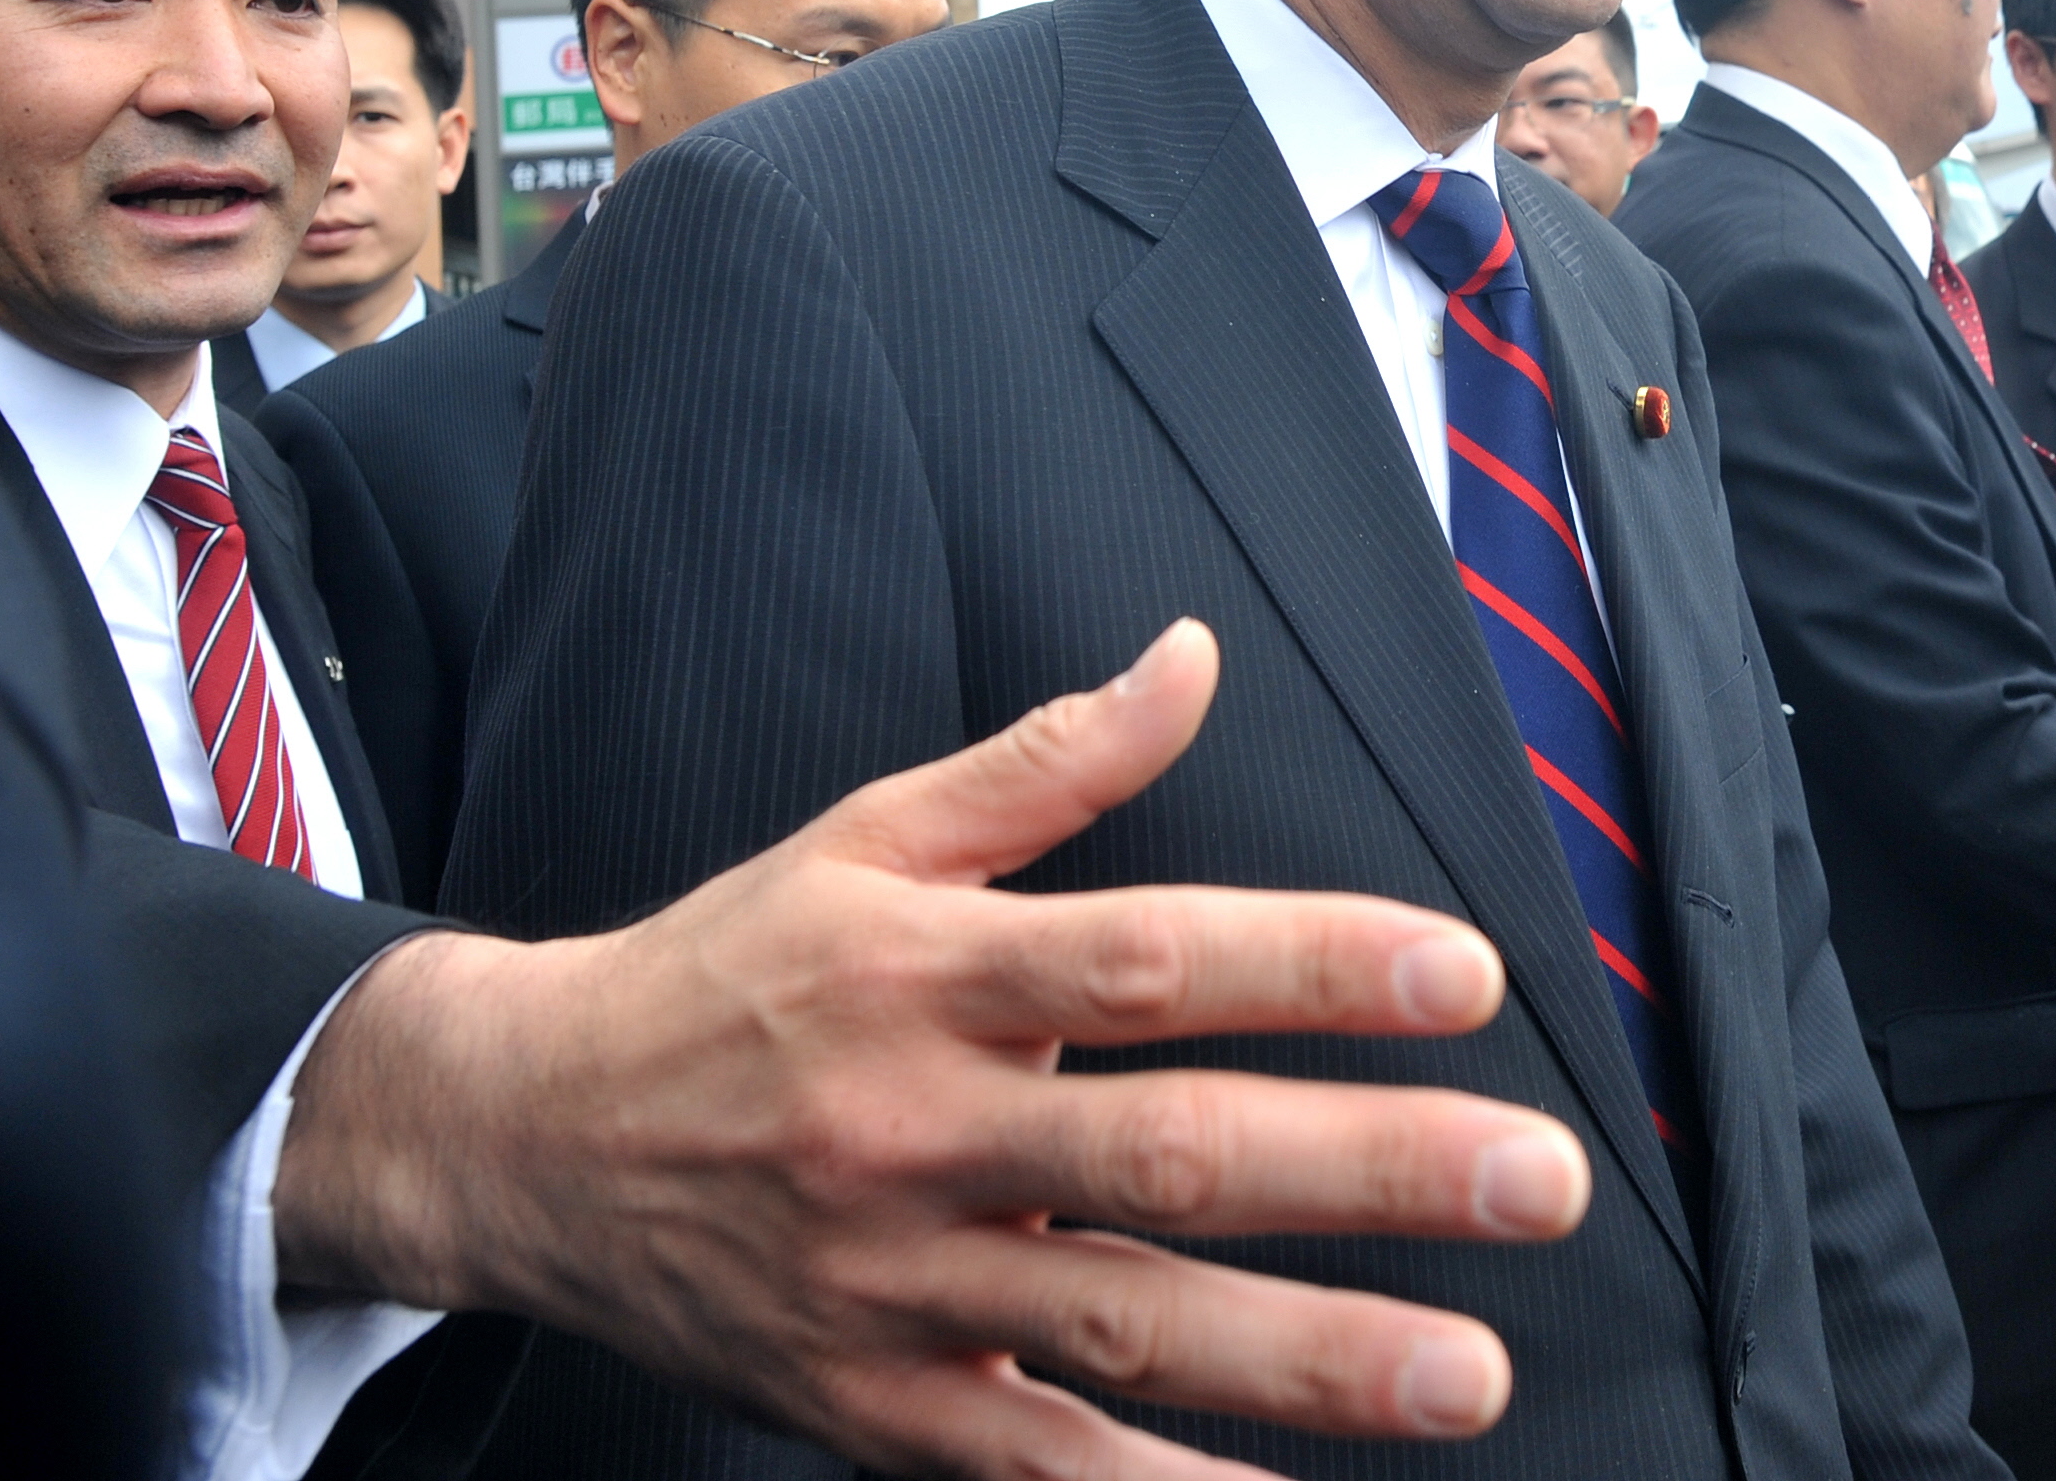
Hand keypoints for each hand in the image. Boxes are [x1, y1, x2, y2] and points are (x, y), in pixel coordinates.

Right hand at [277, 622, 1587, 1480]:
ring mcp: (897, 1286)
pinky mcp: (874, 1409)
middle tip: (1537, 1180)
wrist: (519, 1142)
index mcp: (926, 972)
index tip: (1465, 973)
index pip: (1148, 962)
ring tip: (1470, 1373)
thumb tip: (1192, 657)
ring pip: (1123, 1324)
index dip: (1310, 964)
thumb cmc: (723, 976)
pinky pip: (1035, 1468)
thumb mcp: (866, 838)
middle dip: (1368, 1170)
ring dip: (1310, 1358)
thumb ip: (1048, 765)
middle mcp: (917, 1130)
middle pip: (1169, 1154)